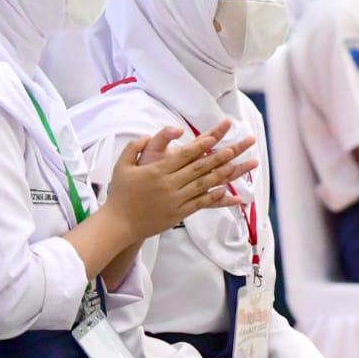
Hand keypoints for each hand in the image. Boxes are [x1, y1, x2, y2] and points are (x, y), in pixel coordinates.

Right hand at [105, 123, 256, 239]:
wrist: (118, 223)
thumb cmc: (121, 193)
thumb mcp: (122, 165)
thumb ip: (136, 147)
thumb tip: (150, 134)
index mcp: (157, 170)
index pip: (184, 154)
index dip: (202, 145)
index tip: (216, 136)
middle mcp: (169, 184)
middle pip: (200, 167)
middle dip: (221, 155)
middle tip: (238, 147)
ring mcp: (175, 200)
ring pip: (204, 185)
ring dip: (223, 175)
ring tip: (240, 166)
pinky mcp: (178, 214)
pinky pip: (200, 204)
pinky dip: (214, 197)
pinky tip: (228, 191)